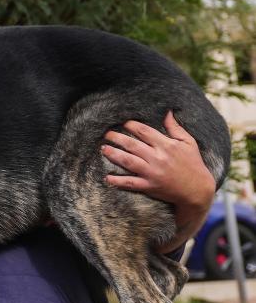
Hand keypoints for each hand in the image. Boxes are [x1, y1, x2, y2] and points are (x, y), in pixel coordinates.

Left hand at [103, 112, 216, 253]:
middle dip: (117, 138)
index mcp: (167, 145)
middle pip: (132, 145)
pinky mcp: (150, 186)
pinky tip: (107, 178)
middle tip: (107, 134)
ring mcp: (153, 173)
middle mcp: (158, 158)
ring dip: (114, 155)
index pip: (144, 131)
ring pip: (129, 161)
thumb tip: (167, 112)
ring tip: (104, 149)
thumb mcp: (188, 143)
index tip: (122, 123)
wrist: (197, 190)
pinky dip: (118, 181)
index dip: (131, 125)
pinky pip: (131, 183)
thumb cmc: (193, 164)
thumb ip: (175, 128)